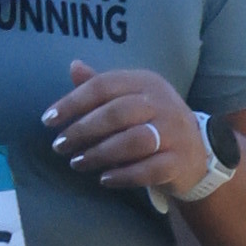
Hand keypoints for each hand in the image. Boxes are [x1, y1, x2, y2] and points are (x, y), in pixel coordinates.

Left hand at [42, 63, 208, 196]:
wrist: (197, 153)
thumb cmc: (154, 122)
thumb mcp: (131, 98)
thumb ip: (102, 87)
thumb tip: (73, 66)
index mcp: (146, 82)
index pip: (104, 85)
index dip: (73, 102)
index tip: (48, 120)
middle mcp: (162, 103)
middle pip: (116, 113)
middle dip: (82, 130)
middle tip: (60, 146)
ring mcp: (174, 133)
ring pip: (132, 141)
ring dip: (100, 154)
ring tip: (77, 163)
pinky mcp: (179, 161)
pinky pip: (148, 170)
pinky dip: (123, 176)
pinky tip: (104, 179)